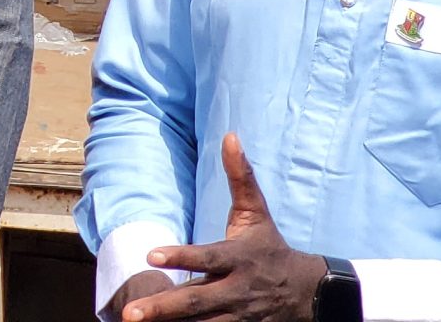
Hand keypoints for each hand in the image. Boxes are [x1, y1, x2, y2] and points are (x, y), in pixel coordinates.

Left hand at [123, 136, 325, 321]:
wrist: (308, 293)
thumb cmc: (270, 246)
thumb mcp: (256, 213)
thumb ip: (241, 177)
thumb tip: (230, 136)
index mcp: (238, 258)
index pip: (207, 258)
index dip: (181, 257)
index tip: (151, 256)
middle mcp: (236, 290)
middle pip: (197, 300)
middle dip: (164, 307)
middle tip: (132, 313)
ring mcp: (238, 316)